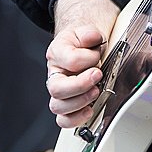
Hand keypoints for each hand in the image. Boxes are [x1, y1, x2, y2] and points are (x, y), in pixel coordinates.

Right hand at [45, 0, 119, 128]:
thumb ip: (90, 33)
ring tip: (95, 92)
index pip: (69, 60)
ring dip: (80, 102)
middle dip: (81, 85)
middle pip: (57, 88)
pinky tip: (89, 110)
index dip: (87, 59)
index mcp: (57, 53)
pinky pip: (63, 120)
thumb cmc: (84, 43)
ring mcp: (59, 91)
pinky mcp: (65, 105)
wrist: (82, 48)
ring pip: (58, 106)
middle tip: (97, 76)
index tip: (97, 56)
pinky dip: (76, 119)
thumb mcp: (87, 31)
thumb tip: (93, 37)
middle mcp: (54, 74)